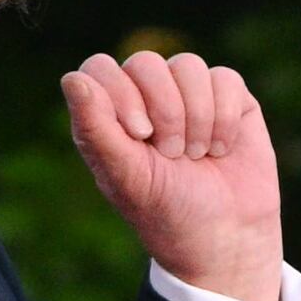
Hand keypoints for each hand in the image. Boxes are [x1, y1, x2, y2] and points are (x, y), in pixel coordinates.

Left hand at [60, 49, 285, 300]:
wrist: (225, 238)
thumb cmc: (166, 212)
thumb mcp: (126, 176)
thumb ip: (96, 128)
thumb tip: (71, 78)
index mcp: (109, 114)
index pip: (100, 68)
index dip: (121, 94)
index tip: (139, 136)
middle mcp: (145, 97)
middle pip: (146, 62)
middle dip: (165, 110)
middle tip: (172, 155)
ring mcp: (188, 94)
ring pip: (188, 66)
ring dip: (197, 116)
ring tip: (197, 156)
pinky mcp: (229, 99)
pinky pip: (224, 78)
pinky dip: (224, 117)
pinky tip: (221, 148)